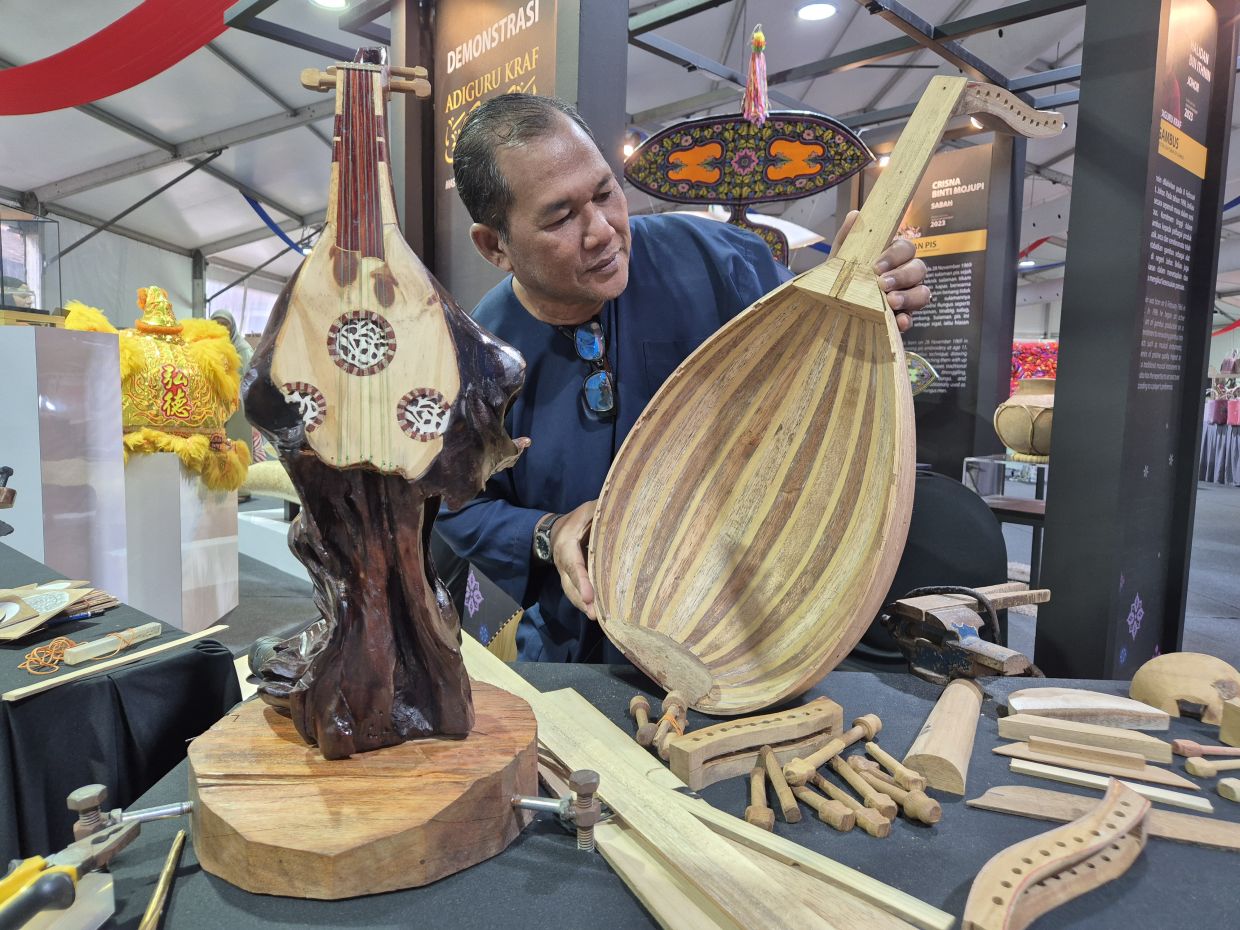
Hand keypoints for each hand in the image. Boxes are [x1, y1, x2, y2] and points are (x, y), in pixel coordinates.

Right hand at [551, 499, 597, 619]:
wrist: (556, 530)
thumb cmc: (577, 519)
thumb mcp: (587, 510)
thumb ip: (600, 511)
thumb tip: (622, 508)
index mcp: (566, 545)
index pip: (574, 566)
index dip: (581, 581)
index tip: (589, 597)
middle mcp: (563, 563)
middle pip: (570, 585)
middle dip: (581, 601)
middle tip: (594, 614)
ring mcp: (565, 574)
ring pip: (571, 592)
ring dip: (583, 606)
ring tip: (596, 618)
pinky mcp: (572, 581)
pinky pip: (576, 593)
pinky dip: (585, 604)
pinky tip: (598, 613)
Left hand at [832, 210, 929, 332]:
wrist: (830, 304)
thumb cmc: (842, 276)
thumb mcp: (841, 258)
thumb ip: (848, 237)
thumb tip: (855, 215)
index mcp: (893, 256)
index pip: (906, 248)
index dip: (895, 256)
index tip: (876, 267)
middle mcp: (905, 274)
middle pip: (920, 269)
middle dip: (903, 276)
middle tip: (883, 285)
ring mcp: (907, 296)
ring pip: (923, 293)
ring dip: (910, 297)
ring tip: (891, 302)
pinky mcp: (903, 317)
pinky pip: (913, 318)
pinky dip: (908, 319)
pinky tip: (899, 322)